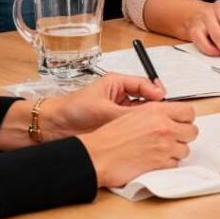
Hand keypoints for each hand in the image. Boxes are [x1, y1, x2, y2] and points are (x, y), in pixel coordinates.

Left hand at [43, 74, 166, 138]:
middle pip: (145, 99)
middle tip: (166, 114)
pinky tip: (145, 135)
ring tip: (158, 125)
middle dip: (155, 106)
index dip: (155, 90)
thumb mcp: (103, 109)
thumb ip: (127, 113)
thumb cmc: (73, 109)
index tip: (163, 99)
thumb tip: (150, 114)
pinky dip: (139, 130)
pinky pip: (132, 126)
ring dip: (147, 119)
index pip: (143, 84)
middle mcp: (120, 96)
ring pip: (140, 113)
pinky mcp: (115, 126)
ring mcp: (118, 111)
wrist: (53, 127)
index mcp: (117, 83)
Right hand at [77, 101, 197, 188]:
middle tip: (173, 138)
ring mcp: (164, 146)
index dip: (186, 119)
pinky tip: (156, 160)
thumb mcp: (134, 113)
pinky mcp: (161, 164)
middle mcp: (164, 126)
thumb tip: (169, 118)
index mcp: (157, 110)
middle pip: (192, 131)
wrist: (99, 155)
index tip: (181, 123)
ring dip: (176, 151)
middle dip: (184, 136)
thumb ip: (156, 114)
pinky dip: (168, 164)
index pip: (189, 112)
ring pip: (185, 149)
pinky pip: (175, 164)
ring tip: (161, 151)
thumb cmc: (110, 136)